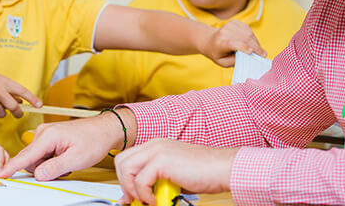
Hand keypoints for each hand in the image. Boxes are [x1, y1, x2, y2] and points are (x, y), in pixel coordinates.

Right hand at [0, 67, 42, 117]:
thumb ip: (9, 89)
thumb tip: (20, 101)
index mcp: (4, 81)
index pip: (23, 91)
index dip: (33, 99)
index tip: (39, 105)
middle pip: (14, 107)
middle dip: (18, 113)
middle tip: (18, 113)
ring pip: (2, 114)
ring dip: (2, 112)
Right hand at [0, 114, 119, 179]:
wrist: (104, 129)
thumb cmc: (93, 140)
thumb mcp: (76, 159)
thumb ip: (55, 168)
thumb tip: (38, 175)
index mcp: (48, 136)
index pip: (26, 156)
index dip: (12, 167)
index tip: (0, 174)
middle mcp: (43, 133)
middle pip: (31, 159)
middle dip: (43, 169)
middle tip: (64, 169)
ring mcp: (45, 134)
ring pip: (36, 159)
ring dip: (48, 166)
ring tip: (66, 162)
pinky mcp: (48, 138)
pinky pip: (42, 155)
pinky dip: (51, 161)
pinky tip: (64, 158)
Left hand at [115, 139, 235, 204]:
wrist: (222, 168)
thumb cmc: (205, 172)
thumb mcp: (174, 175)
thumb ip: (157, 180)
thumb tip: (144, 194)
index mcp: (156, 146)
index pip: (128, 158)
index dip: (124, 178)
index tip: (128, 194)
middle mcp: (154, 145)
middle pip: (122, 161)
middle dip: (123, 183)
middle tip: (132, 199)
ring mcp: (157, 150)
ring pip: (126, 168)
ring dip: (132, 189)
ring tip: (145, 200)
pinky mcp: (162, 160)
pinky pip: (140, 179)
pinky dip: (143, 193)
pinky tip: (154, 199)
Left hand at [203, 20, 265, 66]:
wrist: (209, 41)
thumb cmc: (218, 54)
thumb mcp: (223, 62)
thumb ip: (235, 61)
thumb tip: (248, 57)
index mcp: (220, 43)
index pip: (233, 43)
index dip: (243, 47)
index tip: (252, 52)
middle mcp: (224, 32)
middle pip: (244, 39)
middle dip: (256, 47)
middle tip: (263, 55)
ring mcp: (229, 25)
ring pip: (248, 33)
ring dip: (256, 42)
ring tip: (259, 50)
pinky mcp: (234, 22)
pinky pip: (248, 29)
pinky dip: (253, 36)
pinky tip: (253, 43)